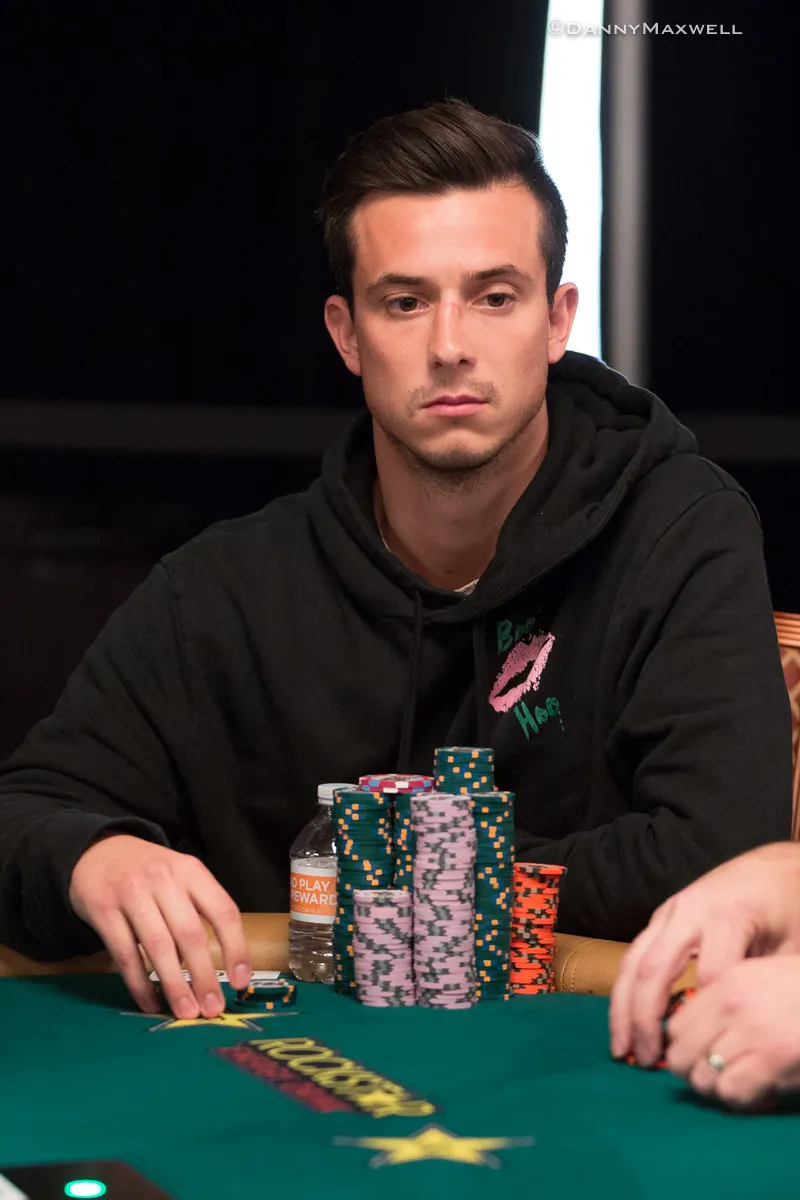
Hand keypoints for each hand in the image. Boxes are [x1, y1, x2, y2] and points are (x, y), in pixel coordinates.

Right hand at [69, 834, 249, 1019]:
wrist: (97, 850)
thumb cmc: (148, 871)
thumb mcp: (179, 875)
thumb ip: (198, 909)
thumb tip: (216, 965)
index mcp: (191, 871)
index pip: (223, 911)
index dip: (236, 948)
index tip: (240, 981)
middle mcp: (164, 880)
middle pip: (190, 934)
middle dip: (204, 976)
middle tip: (213, 1009)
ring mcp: (132, 894)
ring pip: (159, 947)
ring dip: (174, 985)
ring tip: (186, 1012)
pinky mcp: (104, 911)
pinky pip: (125, 954)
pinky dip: (139, 984)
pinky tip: (150, 1003)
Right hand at [609, 842, 799, 1063]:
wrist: (773, 866)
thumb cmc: (788, 906)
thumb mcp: (791, 945)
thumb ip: (766, 984)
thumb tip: (750, 1034)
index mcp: (728, 915)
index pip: (710, 974)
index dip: (708, 1016)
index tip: (707, 1049)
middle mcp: (689, 911)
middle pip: (654, 969)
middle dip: (645, 1019)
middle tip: (645, 1063)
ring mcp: (670, 912)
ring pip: (633, 962)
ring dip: (622, 1009)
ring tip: (622, 1051)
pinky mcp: (661, 916)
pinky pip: (634, 955)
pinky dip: (624, 993)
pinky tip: (624, 1025)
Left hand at [666, 956, 799, 1105]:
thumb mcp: (761, 978)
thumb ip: (726, 1000)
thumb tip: (695, 1036)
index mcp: (726, 982)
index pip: (675, 1025)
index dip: (684, 1048)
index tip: (698, 1057)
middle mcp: (732, 1006)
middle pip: (680, 1055)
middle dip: (693, 1073)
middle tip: (716, 1078)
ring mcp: (752, 1033)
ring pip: (702, 1079)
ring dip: (718, 1089)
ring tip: (741, 1084)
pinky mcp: (773, 1060)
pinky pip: (732, 1092)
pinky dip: (741, 1099)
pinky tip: (760, 1092)